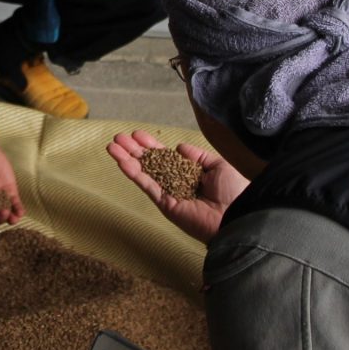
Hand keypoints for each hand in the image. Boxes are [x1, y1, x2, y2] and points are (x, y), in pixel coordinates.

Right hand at [108, 130, 249, 244]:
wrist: (237, 215)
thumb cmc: (234, 191)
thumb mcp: (219, 165)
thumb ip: (198, 155)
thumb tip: (179, 147)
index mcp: (189, 172)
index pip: (165, 156)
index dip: (151, 144)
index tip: (137, 134)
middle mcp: (176, 182)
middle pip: (149, 163)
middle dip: (133, 150)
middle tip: (118, 137)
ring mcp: (168, 193)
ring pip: (143, 173)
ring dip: (126, 160)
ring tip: (111, 146)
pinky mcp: (164, 204)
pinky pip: (147, 186)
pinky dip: (133, 174)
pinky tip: (121, 162)